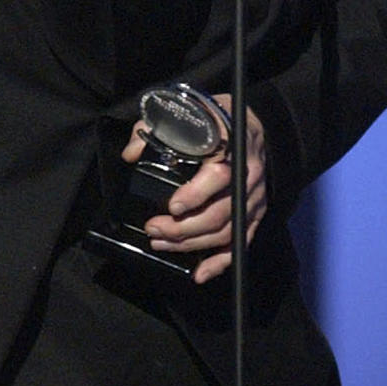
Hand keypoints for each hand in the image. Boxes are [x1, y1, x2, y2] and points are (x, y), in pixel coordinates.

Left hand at [121, 96, 267, 284]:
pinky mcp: (256, 213)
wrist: (257, 125)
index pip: (218, 174)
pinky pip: (241, 243)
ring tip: (161, 243)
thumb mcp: (191, 111)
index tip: (172, 206)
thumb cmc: (217, 118)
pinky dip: (220, 262)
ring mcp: (253, 198)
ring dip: (193, 245)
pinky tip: (199, 273)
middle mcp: (247, 175)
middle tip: (153, 229)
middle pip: (219, 211)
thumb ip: (158, 129)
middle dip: (184, 227)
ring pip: (226, 231)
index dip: (196, 194)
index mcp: (231, 146)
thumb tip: (130, 154)